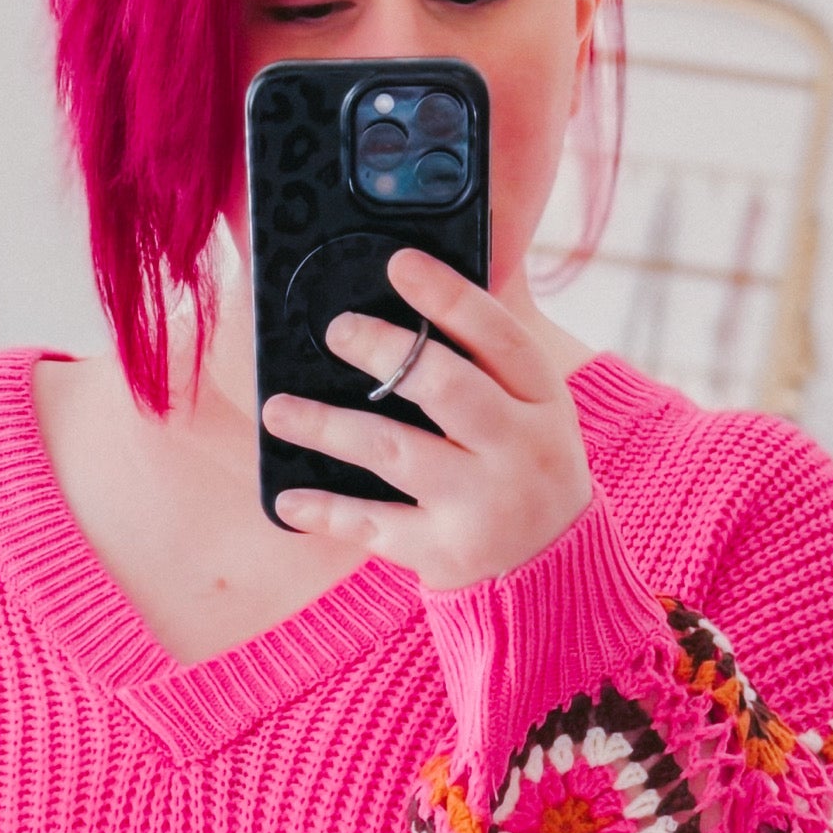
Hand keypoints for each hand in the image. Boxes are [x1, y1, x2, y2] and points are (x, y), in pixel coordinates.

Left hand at [260, 250, 594, 593]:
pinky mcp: (445, 552)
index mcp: (542, 401)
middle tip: (336, 329)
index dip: (448, 296)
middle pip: (445, 387)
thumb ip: (488, 358)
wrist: (554, 568)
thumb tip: (419, 292)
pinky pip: (373, 526)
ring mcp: (481, 505)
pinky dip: (327, 512)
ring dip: (329, 427)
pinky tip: (288, 497)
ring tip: (278, 410)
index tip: (399, 264)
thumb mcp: (533, 410)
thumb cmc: (525, 467)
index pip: (498, 337)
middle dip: (385, 353)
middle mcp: (517, 450)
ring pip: (394, 452)